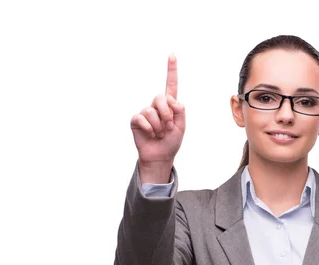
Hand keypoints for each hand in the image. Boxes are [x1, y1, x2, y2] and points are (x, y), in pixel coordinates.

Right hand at [130, 55, 185, 169]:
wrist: (160, 156)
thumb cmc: (171, 141)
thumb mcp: (182, 126)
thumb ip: (180, 111)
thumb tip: (171, 99)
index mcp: (170, 105)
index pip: (171, 85)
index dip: (171, 70)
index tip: (172, 55)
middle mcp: (156, 106)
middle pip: (160, 97)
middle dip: (167, 114)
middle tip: (169, 127)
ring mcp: (145, 112)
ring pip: (151, 111)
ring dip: (159, 126)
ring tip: (160, 134)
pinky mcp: (136, 120)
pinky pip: (141, 118)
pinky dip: (149, 128)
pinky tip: (151, 134)